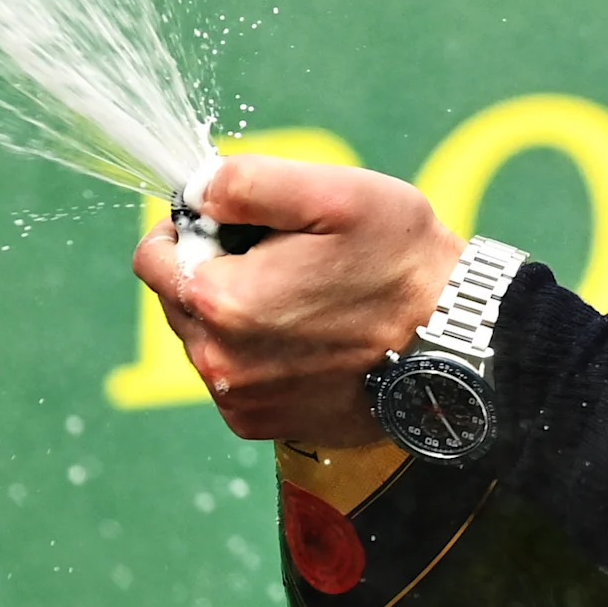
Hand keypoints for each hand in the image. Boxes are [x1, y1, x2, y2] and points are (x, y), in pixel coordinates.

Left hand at [131, 156, 466, 445]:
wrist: (455, 346)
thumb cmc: (400, 262)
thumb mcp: (332, 194)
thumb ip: (246, 181)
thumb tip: (195, 190)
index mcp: (219, 301)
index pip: (152, 254)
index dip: (190, 226)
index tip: (240, 223)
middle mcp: (217, 362)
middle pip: (176, 299)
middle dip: (214, 270)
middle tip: (287, 259)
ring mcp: (239, 401)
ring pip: (203, 338)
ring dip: (235, 313)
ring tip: (307, 300)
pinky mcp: (260, 426)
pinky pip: (232, 377)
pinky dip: (257, 353)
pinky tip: (310, 340)